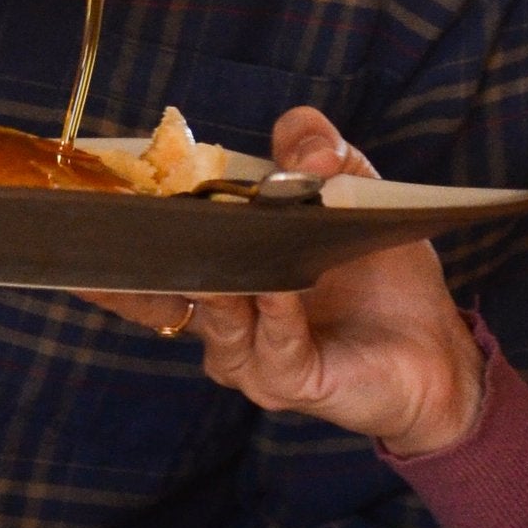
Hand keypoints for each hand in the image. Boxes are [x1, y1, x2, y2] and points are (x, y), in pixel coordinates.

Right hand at [98, 107, 488, 459]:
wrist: (436, 350)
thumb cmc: (382, 274)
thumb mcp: (352, 191)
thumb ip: (318, 151)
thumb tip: (306, 145)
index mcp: (225, 270)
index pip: (155, 250)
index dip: (121, 224)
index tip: (91, 190)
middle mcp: (223, 318)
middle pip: (161, 290)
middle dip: (144, 253)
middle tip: (134, 212)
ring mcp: (250, 355)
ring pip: (215, 318)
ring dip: (222, 276)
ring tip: (223, 240)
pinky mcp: (289, 381)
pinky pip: (269, 347)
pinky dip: (272, 313)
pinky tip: (279, 286)